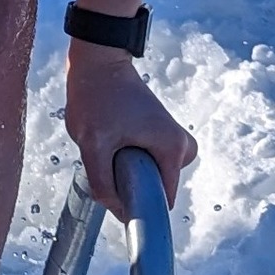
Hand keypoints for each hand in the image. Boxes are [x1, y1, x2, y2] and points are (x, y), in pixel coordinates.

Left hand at [63, 40, 196, 217]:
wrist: (98, 61)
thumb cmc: (96, 97)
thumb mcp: (92, 144)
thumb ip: (103, 183)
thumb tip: (119, 212)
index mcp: (175, 149)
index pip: (162, 200)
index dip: (138, 205)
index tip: (115, 195)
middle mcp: (183, 146)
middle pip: (154, 187)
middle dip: (128, 179)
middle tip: (107, 152)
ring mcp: (174, 139)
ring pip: (148, 174)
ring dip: (125, 166)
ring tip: (109, 138)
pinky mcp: (163, 134)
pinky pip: (147, 161)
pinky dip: (127, 155)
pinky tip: (113, 134)